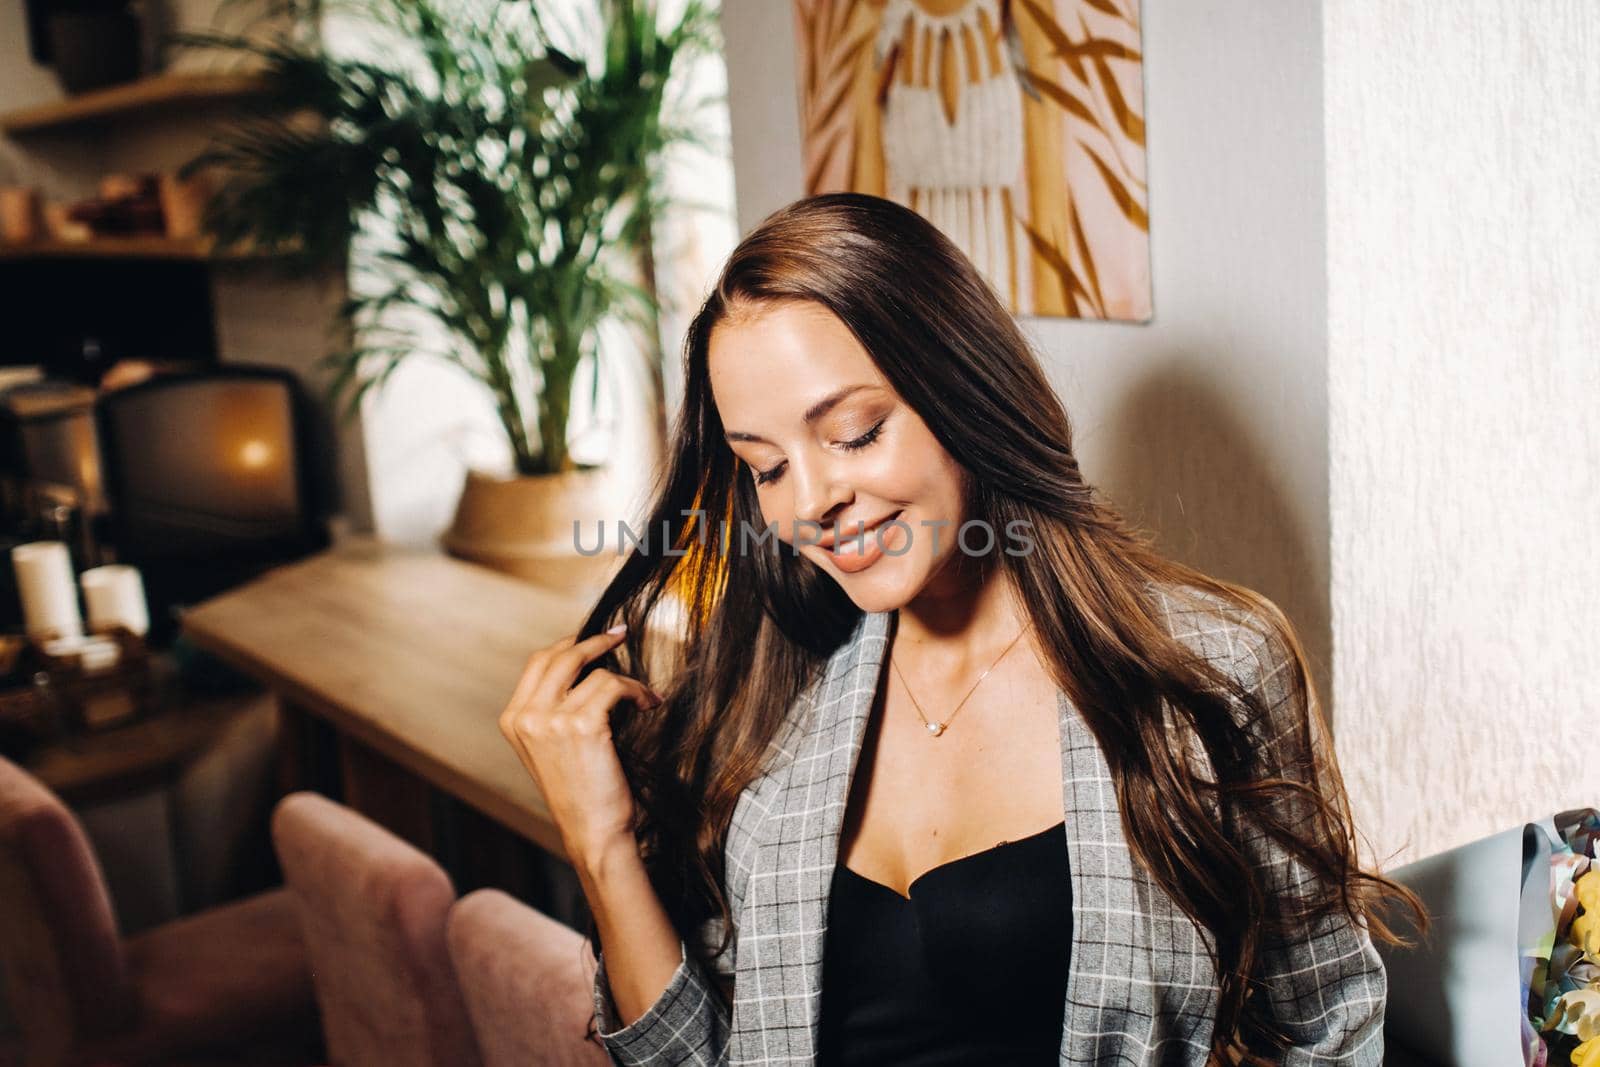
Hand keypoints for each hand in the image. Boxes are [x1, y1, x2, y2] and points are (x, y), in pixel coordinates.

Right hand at [498, 625, 661, 866]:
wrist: (593, 832)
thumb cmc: (581, 793)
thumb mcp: (552, 748)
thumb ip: (554, 710)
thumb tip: (587, 669)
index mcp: (513, 720)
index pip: (538, 663)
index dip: (567, 644)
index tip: (594, 639)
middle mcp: (526, 717)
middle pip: (560, 656)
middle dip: (593, 642)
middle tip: (620, 635)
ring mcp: (550, 720)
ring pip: (593, 670)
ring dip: (625, 678)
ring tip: (643, 696)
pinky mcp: (582, 725)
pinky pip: (613, 685)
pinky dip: (636, 690)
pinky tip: (649, 703)